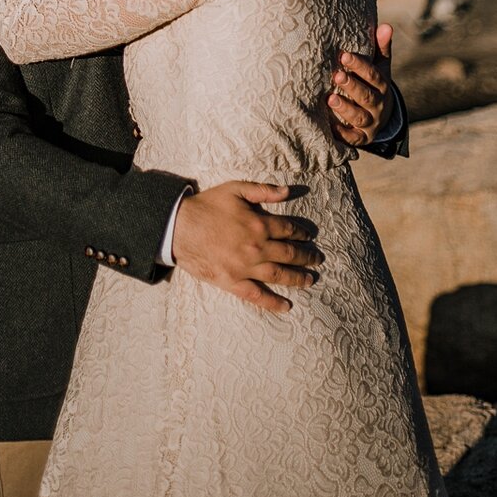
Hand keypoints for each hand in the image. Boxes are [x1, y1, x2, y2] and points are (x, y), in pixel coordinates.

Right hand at [171, 181, 321, 315]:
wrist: (179, 227)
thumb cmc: (207, 206)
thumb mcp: (235, 189)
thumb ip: (262, 190)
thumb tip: (288, 191)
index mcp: (259, 224)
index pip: (289, 230)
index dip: (302, 233)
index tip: (308, 236)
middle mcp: (257, 248)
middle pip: (289, 254)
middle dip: (306, 257)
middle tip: (317, 259)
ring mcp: (246, 268)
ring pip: (279, 276)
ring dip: (298, 278)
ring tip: (310, 280)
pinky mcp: (233, 282)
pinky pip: (258, 296)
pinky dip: (273, 303)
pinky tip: (286, 306)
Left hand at [327, 23, 393, 148]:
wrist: (382, 118)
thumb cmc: (374, 85)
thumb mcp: (380, 67)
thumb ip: (381, 47)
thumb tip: (386, 25)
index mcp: (382, 86)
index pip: (373, 75)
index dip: (359, 65)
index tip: (344, 54)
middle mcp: (378, 105)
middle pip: (366, 96)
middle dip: (351, 86)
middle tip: (336, 75)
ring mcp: (370, 123)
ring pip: (359, 117)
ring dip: (345, 108)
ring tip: (330, 98)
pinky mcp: (361, 137)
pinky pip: (352, 138)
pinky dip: (342, 133)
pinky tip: (330, 125)